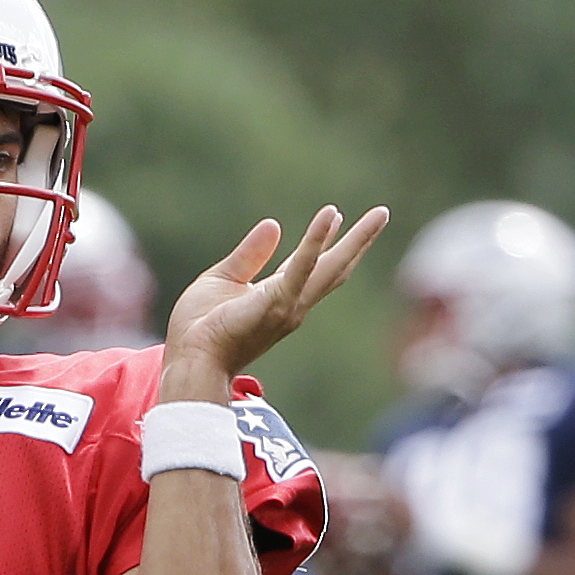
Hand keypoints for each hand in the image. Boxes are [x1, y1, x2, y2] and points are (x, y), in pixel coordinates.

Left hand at [161, 205, 388, 398]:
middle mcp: (292, 304)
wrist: (192, 359)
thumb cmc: (199, 329)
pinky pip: (302, 265)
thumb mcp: (223, 281)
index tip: (336, 217)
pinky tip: (331, 216)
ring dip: (358, 239)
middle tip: (382, 214)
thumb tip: (274, 224)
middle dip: (360, 241)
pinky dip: (317, 240)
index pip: (308, 266)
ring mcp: (289, 305)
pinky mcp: (278, 302)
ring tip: (380, 214)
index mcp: (277, 298)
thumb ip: (250, 255)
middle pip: (334, 268)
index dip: (322, 241)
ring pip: (332, 266)